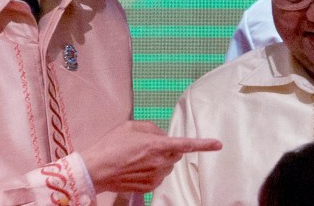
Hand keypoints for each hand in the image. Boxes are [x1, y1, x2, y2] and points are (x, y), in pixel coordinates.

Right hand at [81, 120, 221, 192]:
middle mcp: (159, 162)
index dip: (204, 144)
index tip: (218, 144)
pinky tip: (137, 168)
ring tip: (138, 157)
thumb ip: (152, 128)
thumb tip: (162, 136)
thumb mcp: (132, 126)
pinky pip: (159, 176)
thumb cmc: (111, 144)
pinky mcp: (149, 187)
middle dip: (169, 148)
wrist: (95, 169)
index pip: (186, 144)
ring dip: (161, 160)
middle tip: (149, 145)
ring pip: (168, 166)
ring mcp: (155, 176)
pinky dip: (153, 171)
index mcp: (157, 145)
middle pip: (176, 154)